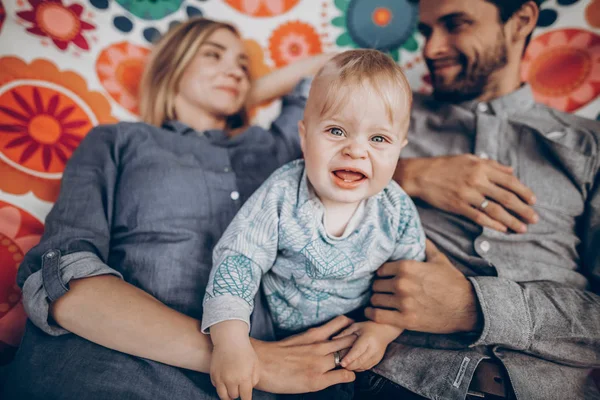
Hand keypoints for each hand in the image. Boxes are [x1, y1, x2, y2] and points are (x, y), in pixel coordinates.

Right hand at [210, 338, 258, 399]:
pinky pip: (217, 386)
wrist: (230, 339)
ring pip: (223, 396)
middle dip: (238, 393)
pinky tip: (225, 378)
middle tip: (239, 386)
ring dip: (228, 393)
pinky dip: (221, 385)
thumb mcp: (255, 364)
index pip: (245, 397)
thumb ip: (254, 379)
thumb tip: (248, 390)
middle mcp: (231, 380)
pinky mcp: (213, 374)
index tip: (246, 399)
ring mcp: (220, 378)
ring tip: (232, 389)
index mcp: (244, 378)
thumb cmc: (245, 351)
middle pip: (234, 396)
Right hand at [252, 316, 356, 393]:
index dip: (352, 327)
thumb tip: (325, 339)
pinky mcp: (317, 380)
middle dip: (359, 341)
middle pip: (349, 339)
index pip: (342, 323)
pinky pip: (343, 375)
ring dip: (356, 359)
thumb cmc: (276, 352)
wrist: (260, 364)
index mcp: (314, 334)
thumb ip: (313, 338)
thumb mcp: (297, 338)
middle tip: (364, 346)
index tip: (356, 330)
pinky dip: (349, 375)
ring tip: (359, 361)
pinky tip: (349, 375)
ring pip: (349, 356)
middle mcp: (319, 346)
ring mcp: (319, 363)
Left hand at [333, 321, 401, 371]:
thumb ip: (344, 333)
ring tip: (344, 364)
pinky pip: (366, 368)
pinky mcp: (377, 361)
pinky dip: (358, 368)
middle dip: (349, 365)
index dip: (349, 357)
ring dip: (353, 367)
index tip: (342, 363)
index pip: (358, 350)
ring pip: (363, 366)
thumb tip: (333, 339)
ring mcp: (377, 356)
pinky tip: (352, 365)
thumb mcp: (356, 326)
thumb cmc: (368, 327)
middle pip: (360, 361)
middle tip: (339, 365)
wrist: (385, 331)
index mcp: (368, 339)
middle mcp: (373, 349)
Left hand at [366, 240, 480, 333]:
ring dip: (376, 300)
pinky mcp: (405, 319)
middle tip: (383, 290)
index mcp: (407, 267)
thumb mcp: (439, 260)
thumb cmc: (453, 283)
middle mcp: (402, 283)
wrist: (467, 308)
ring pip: (375, 299)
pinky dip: (372, 314)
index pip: (380, 269)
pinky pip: (378, 316)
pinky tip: (373, 312)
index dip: (382, 274)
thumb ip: (425, 246)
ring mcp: (403, 302)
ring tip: (380, 301)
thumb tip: (418, 233)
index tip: (385, 278)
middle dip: (379, 287)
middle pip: (376, 284)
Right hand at [395, 155, 537, 232]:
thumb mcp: (470, 159)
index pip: (510, 181)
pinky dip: (492, 225)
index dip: (524, 192)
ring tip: (522, 228)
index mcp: (482, 168)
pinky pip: (479, 217)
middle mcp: (477, 181)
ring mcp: (468, 195)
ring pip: (495, 210)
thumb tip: (511, 171)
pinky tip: (502, 229)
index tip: (533, 200)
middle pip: (506, 198)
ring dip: (511, 220)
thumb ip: (492, 165)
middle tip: (534, 218)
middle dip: (523, 209)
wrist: (421, 175)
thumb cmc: (445, 166)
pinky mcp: (458, 206)